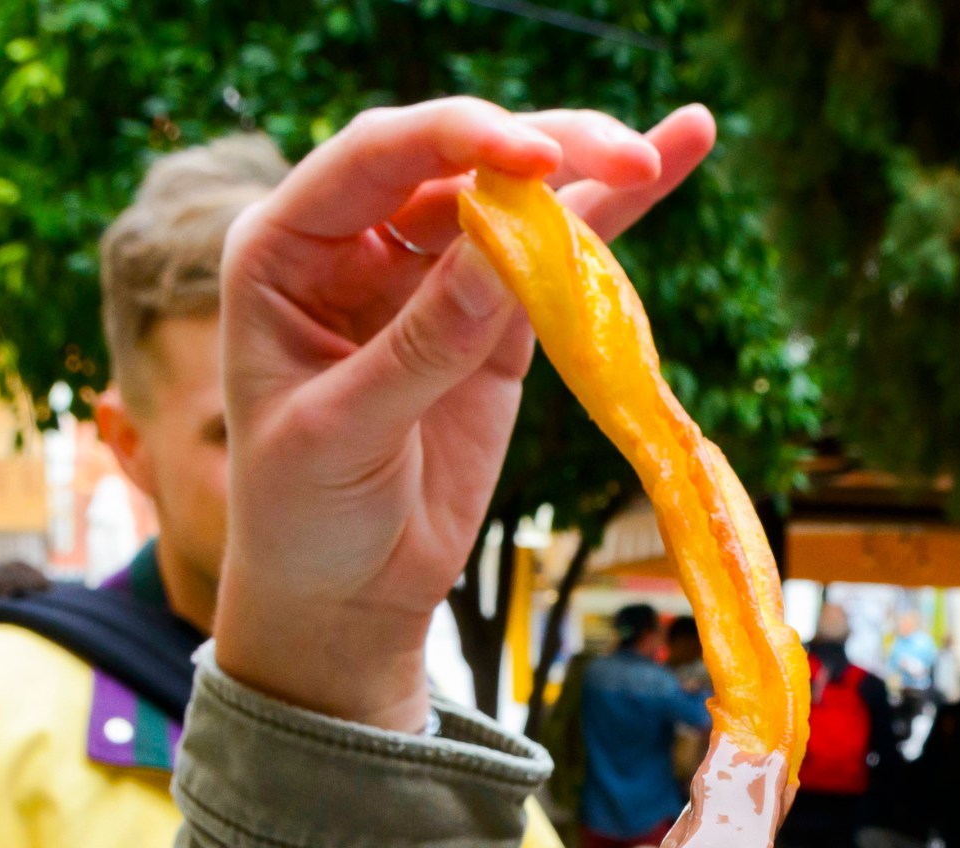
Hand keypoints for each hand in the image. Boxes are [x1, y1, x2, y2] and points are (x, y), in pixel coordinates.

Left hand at [213, 98, 715, 730]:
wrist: (343, 593)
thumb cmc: (304, 513)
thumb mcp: (343, 433)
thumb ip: (420, 344)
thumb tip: (508, 251)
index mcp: (287, 248)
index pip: (375, 159)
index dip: (459, 141)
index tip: (538, 157)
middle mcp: (357, 242)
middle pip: (457, 161)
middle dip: (544, 148)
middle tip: (627, 156)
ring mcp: (430, 277)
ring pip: (514, 198)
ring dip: (590, 169)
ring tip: (672, 143)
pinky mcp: (491, 323)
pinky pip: (552, 259)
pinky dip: (608, 222)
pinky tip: (667, 165)